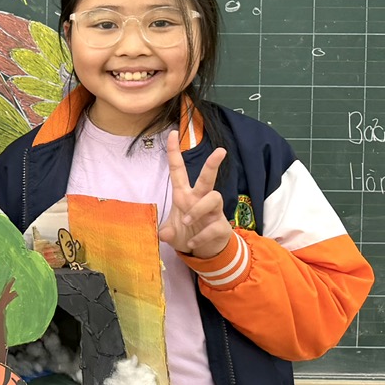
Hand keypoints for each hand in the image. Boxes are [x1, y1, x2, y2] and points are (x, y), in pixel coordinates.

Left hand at [158, 131, 232, 257]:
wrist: (204, 251)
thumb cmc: (187, 233)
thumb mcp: (171, 233)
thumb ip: (166, 231)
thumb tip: (164, 234)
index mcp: (184, 195)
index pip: (178, 170)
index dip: (175, 153)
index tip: (172, 133)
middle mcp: (199, 199)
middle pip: (207, 178)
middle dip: (212, 164)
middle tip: (220, 151)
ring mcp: (212, 211)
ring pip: (213, 198)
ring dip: (197, 210)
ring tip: (186, 221)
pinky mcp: (221, 226)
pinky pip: (213, 227)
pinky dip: (200, 236)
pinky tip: (193, 242)